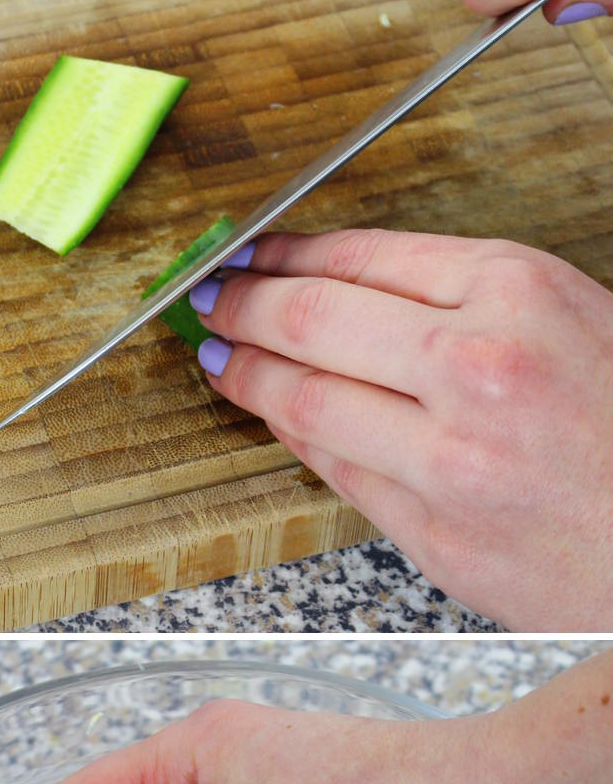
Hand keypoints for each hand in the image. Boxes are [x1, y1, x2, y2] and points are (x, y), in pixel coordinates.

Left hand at [182, 228, 612, 632]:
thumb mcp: (575, 315)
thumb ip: (471, 297)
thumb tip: (352, 285)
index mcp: (517, 290)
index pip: (359, 255)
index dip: (285, 252)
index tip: (250, 251)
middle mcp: (477, 365)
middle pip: (312, 319)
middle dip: (242, 304)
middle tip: (209, 297)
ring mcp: (451, 455)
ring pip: (307, 400)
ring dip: (247, 374)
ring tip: (220, 357)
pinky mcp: (437, 531)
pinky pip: (338, 472)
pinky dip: (296, 439)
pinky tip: (279, 418)